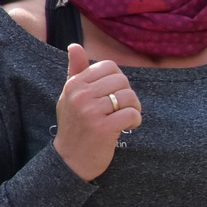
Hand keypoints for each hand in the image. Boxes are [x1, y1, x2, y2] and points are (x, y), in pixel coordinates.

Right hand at [54, 43, 141, 180]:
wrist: (70, 160)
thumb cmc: (74, 125)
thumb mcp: (69, 97)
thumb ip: (75, 71)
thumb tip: (74, 46)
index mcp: (74, 85)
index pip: (109, 66)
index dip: (118, 79)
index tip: (114, 94)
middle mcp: (80, 95)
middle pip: (122, 80)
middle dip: (128, 94)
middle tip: (123, 108)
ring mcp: (90, 112)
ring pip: (129, 96)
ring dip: (134, 108)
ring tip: (126, 117)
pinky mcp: (102, 128)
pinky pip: (132, 113)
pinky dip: (136, 120)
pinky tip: (129, 126)